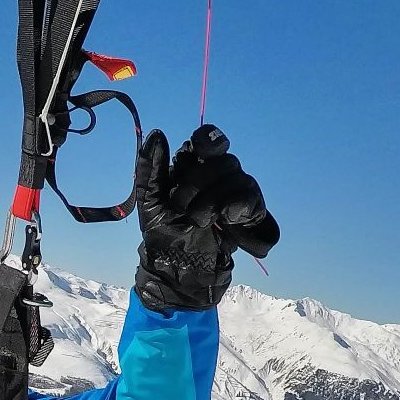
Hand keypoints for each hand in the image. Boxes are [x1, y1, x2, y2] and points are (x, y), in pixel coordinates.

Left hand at [133, 124, 279, 310]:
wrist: (178, 266)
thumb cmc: (162, 231)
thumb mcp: (149, 200)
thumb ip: (150, 168)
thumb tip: (157, 133)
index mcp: (193, 166)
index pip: (208, 140)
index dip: (208, 140)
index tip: (199, 149)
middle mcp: (217, 174)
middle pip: (221, 159)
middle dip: (197, 182)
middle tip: (180, 205)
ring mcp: (236, 191)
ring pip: (236, 176)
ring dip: (211, 200)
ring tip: (197, 220)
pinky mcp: (249, 212)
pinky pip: (251, 198)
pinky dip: (236, 206)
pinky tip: (225, 218)